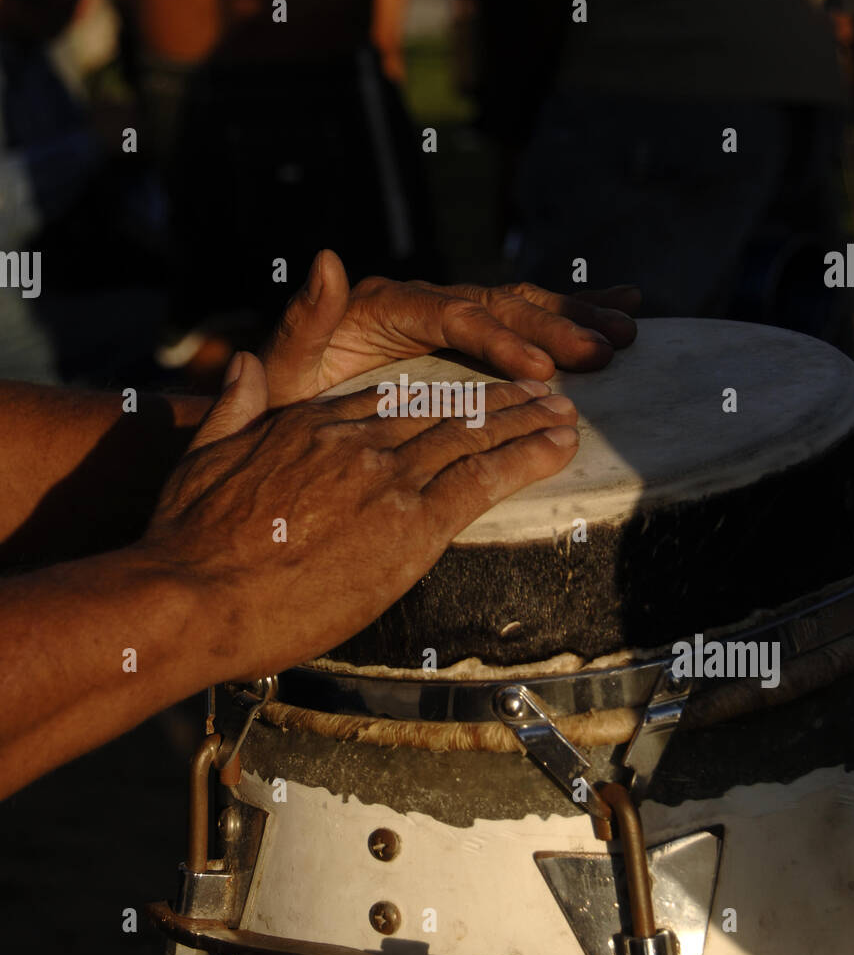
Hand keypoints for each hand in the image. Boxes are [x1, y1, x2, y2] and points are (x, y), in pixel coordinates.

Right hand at [140, 351, 580, 677]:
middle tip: (540, 390)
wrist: (196, 593)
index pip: (390, 402)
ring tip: (565, 413)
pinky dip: (528, 458)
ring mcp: (387, 479)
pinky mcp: (411, 525)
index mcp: (311, 424)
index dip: (438, 395)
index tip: (467, 394)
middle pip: (442, 412)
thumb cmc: (187, 539)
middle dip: (497, 401)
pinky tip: (561, 446)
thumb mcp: (201, 455)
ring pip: (472, 438)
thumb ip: (230, 405)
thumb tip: (241, 361)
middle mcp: (356, 442)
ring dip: (525, 421)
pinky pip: (483, 481)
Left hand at [260, 250, 638, 405]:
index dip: (499, 341)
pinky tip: (621, 308)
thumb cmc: (285, 396)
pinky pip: (523, 317)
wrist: (287, 408)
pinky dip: (570, 313)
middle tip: (606, 349)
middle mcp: (423, 300)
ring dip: (574, 318)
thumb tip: (325, 258)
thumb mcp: (287, 363)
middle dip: (554, 326)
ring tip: (627, 332)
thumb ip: (306, 317)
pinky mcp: (465, 332)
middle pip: (499, 305)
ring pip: (520, 306)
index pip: (453, 318)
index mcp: (386, 306)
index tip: (540, 369)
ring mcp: (447, 313)